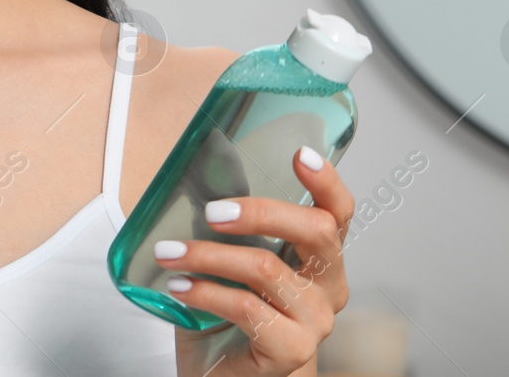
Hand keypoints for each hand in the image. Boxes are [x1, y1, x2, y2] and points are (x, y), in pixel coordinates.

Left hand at [160, 146, 354, 376]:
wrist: (223, 375)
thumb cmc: (228, 315)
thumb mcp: (231, 262)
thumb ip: (230, 227)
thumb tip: (198, 178)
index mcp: (320, 258)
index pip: (338, 213)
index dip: (326, 181)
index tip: (299, 154)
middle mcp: (330, 287)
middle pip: (317, 232)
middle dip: (261, 213)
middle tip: (211, 212)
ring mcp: (316, 321)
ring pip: (266, 268)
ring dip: (208, 255)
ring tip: (169, 252)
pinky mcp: (293, 350)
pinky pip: (246, 307)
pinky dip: (205, 291)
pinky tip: (179, 287)